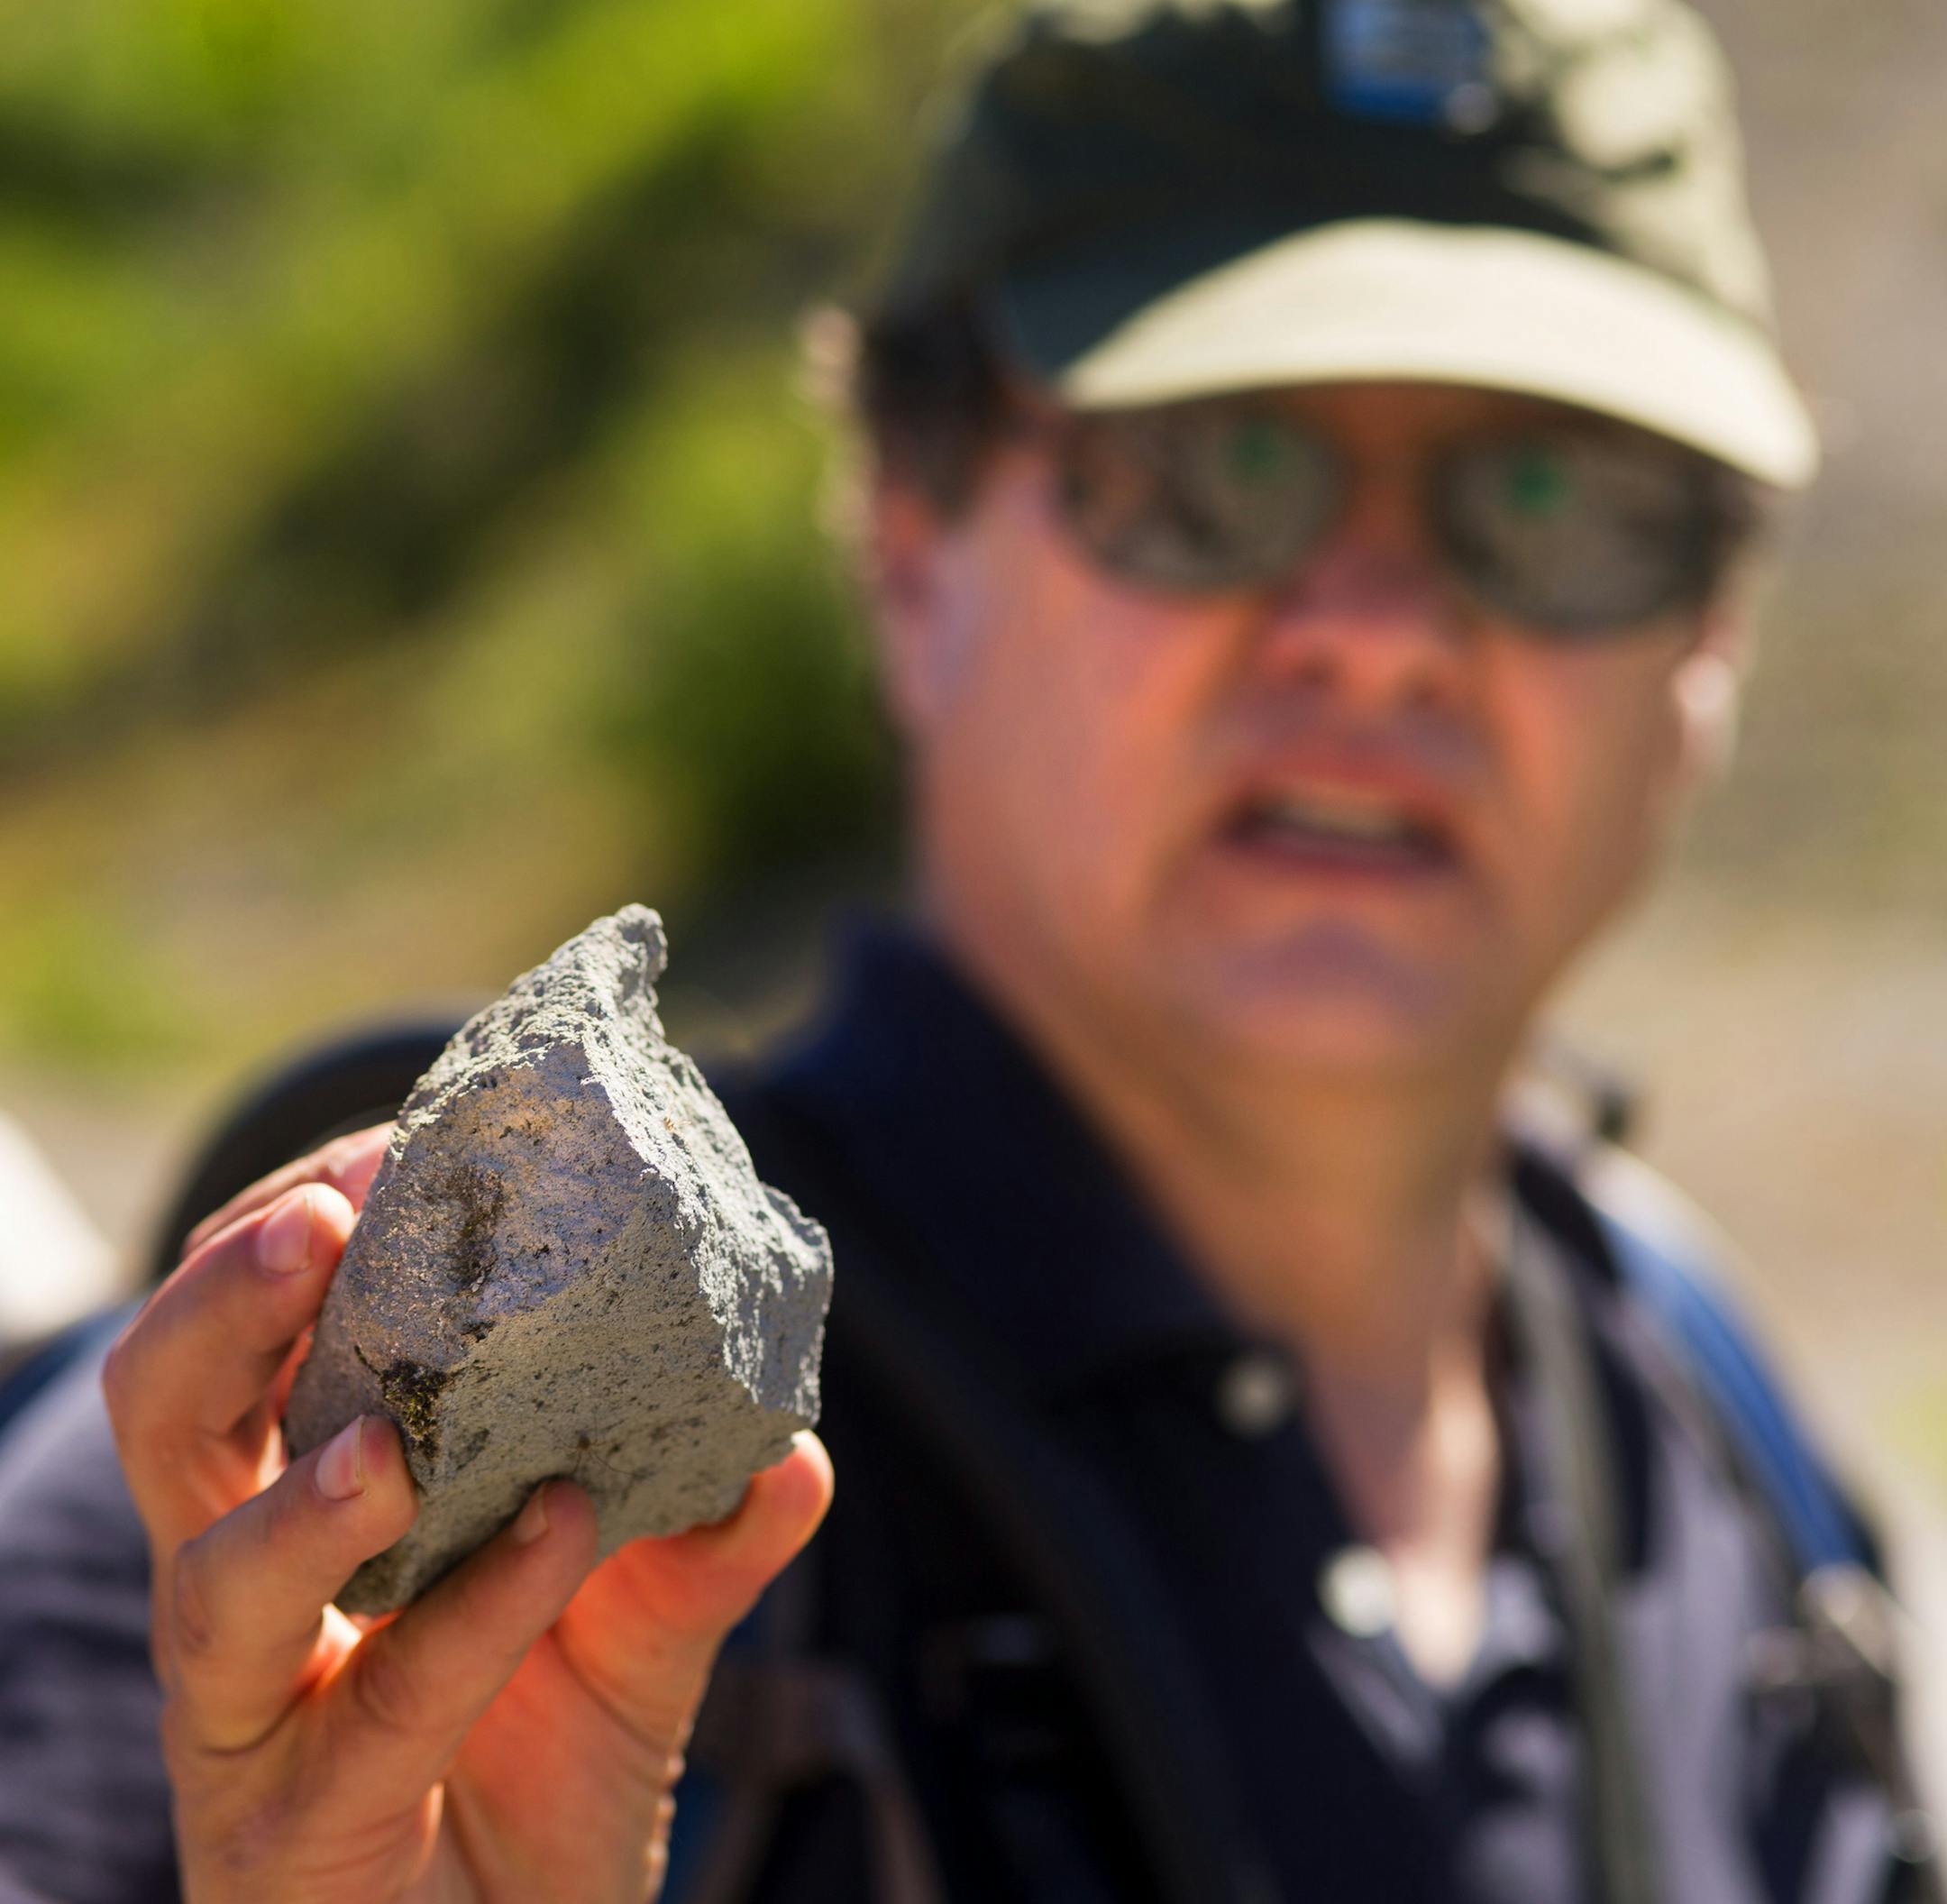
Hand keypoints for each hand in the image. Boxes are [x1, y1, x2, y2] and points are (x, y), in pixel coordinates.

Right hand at [104, 1124, 832, 1902]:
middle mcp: (246, 1595)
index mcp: (302, 1505)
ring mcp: (248, 1723)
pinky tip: (559, 1535)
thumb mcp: (637, 1627)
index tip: (395, 1144)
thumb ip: (701, 1535)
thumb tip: (797, 1447)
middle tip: (323, 1218)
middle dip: (224, 1304)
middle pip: (166, 1421)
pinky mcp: (288, 1836)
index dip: (293, 1232)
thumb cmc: (546, 1770)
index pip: (252, 1338)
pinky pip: (375, 1710)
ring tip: (393, 1437)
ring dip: (307, 1490)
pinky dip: (475, 1614)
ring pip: (211, 1585)